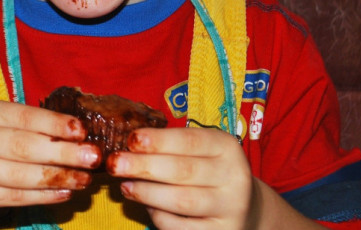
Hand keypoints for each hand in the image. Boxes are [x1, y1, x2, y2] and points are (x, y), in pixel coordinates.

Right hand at [0, 100, 101, 222]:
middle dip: (64, 153)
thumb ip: (27, 128)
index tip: (82, 131)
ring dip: (58, 178)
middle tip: (92, 157)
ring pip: (22, 176)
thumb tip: (76, 134)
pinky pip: (15, 196)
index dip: (56, 124)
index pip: (26, 117)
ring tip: (83, 179)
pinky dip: (43, 196)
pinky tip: (63, 193)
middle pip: (26, 147)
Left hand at [106, 126, 254, 228]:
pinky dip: (158, 216)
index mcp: (227, 147)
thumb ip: (172, 147)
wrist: (244, 206)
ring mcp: (230, 208)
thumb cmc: (209, 171)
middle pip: (183, 171)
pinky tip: (145, 205)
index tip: (132, 139)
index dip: (159, 140)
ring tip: (125, 185)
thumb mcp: (201, 151)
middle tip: (116, 163)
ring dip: (147, 192)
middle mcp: (234, 176)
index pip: (190, 141)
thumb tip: (129, 147)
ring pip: (181, 200)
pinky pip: (181, 226)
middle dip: (144, 166)